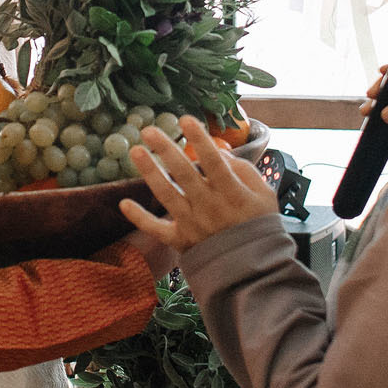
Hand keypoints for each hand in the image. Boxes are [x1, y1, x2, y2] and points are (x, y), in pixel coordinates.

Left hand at [121, 119, 278, 249]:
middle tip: (149, 130)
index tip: (186, 119)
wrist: (252, 267)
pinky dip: (140, 218)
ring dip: (150, 172)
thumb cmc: (258, 224)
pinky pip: (157, 229)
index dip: (200, 140)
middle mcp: (209, 206)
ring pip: (167, 195)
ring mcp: (193, 224)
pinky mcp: (180, 240)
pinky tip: (124, 203)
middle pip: (184, 174)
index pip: (214, 162)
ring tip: (136, 151)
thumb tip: (219, 152)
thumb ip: (244, 171)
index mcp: (232, 193)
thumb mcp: (264, 194)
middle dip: (166, 150)